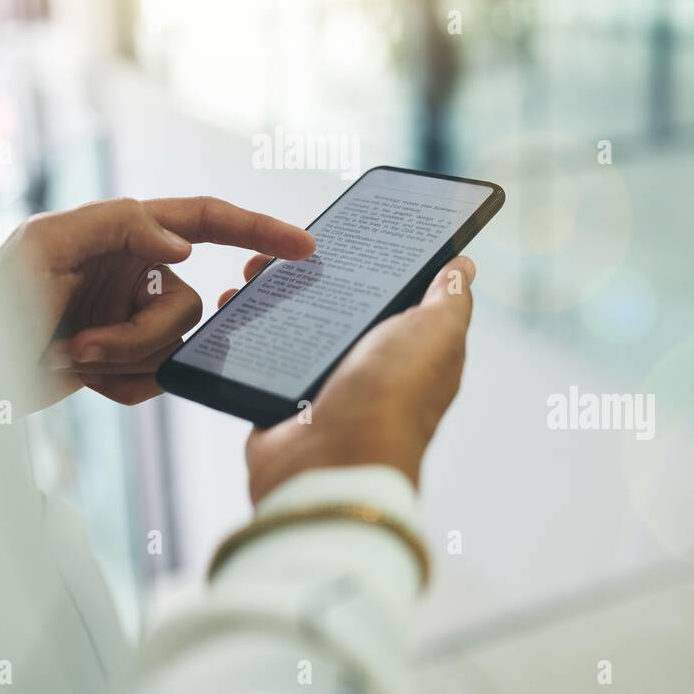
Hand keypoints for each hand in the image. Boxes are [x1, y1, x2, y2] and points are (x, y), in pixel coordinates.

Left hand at [0, 196, 313, 410]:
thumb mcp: (44, 243)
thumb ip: (119, 225)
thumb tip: (182, 245)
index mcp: (125, 233)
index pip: (206, 220)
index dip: (258, 230)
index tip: (304, 247)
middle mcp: (137, 273)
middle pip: (189, 305)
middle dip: (137, 336)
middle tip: (79, 346)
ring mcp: (134, 321)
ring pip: (176, 348)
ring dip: (119, 361)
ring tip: (66, 358)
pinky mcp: (127, 363)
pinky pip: (157, 380)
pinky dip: (118, 385)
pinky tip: (77, 377)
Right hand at [216, 255, 475, 501]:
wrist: (331, 465)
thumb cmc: (391, 399)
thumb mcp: (435, 334)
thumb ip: (449, 298)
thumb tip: (463, 265)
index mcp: (410, 349)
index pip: (395, 294)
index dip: (373, 261)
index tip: (345, 229)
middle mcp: (368, 367)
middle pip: (338, 304)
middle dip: (309, 274)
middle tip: (280, 250)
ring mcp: (323, 384)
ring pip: (294, 325)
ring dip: (270, 298)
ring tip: (249, 273)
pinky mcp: (283, 399)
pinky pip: (262, 356)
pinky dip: (244, 333)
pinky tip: (229, 307)